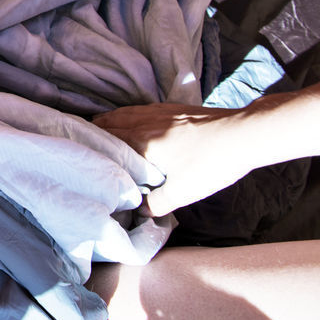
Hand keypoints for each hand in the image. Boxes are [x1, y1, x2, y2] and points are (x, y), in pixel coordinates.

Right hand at [92, 102, 250, 215]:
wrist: (243, 135)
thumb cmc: (212, 164)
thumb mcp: (183, 193)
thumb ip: (155, 204)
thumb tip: (138, 210)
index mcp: (141, 142)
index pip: (105, 140)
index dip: (89, 145)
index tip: (75, 151)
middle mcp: (144, 122)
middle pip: (109, 123)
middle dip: (93, 132)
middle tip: (80, 142)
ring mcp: (158, 112)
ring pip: (123, 114)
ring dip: (108, 122)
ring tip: (98, 130)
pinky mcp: (172, 108)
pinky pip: (138, 109)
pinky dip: (126, 115)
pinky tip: (131, 121)